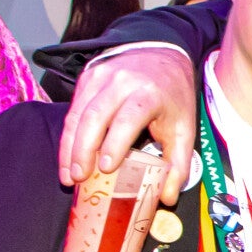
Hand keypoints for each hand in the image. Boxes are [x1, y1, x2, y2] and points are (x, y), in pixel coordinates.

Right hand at [59, 49, 197, 203]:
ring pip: (78, 114)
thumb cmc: (173, 96)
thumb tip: (167, 198)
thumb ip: (178, 163)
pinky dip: (68, 135)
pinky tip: (67, 157)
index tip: (105, 167)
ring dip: (69, 147)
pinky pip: (73, 109)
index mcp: (149, 93)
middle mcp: (122, 82)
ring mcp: (100, 77)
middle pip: (95, 116)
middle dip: (83, 150)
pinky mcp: (87, 78)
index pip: (128, 118)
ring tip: (68, 175)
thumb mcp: (184, 127)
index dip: (115, 143)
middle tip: (78, 179)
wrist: (162, 53)